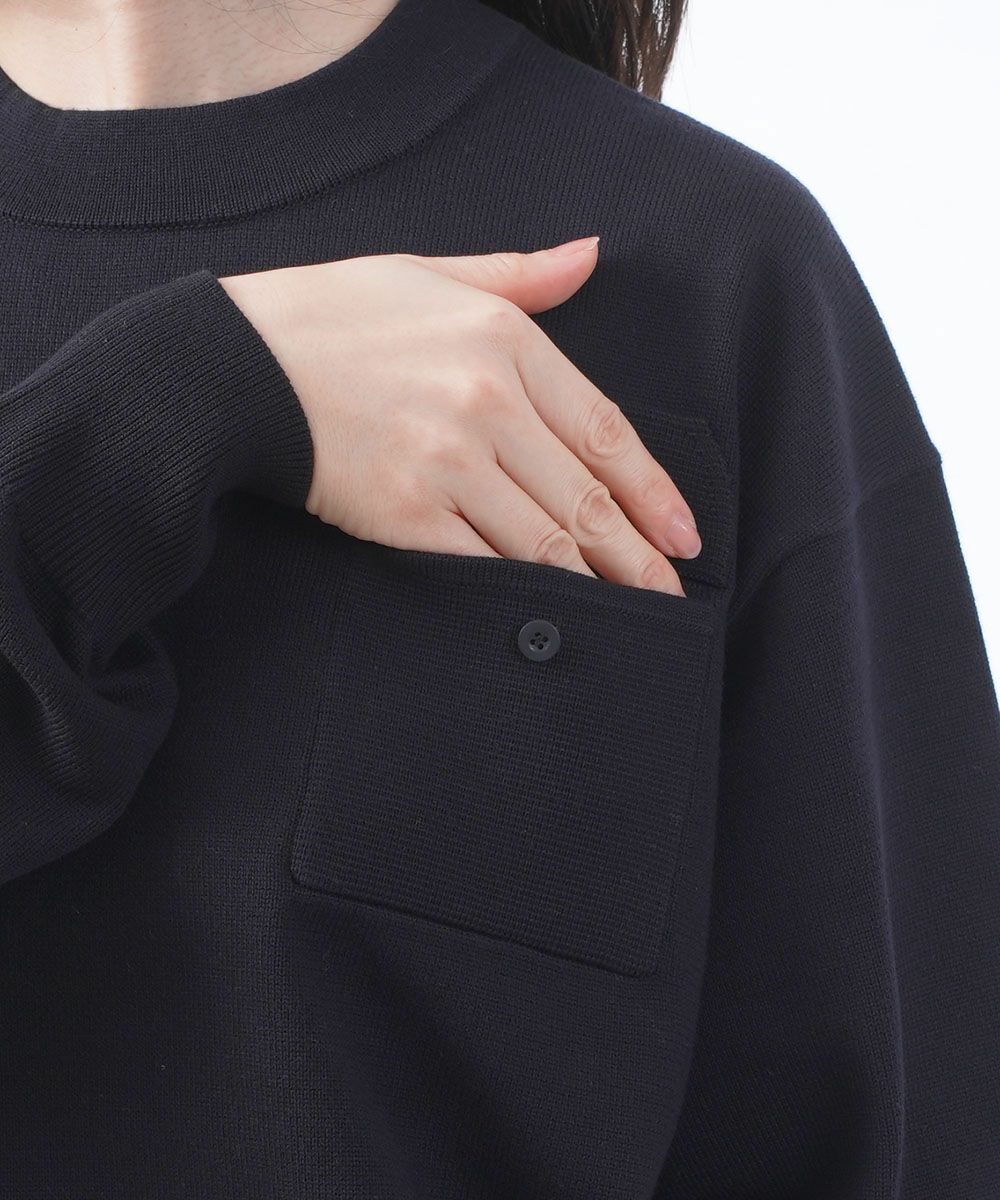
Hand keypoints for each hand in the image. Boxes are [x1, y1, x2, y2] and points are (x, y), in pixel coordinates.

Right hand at [219, 238, 700, 595]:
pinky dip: (526, 594)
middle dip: (640, 556)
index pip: (606, 431)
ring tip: (635, 616)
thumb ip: (522, 275)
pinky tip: (555, 615)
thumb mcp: (433, 272)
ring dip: (598, 584)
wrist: (235, 363)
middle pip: (586, 498)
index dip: (655, 490)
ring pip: (545, 541)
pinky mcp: (404, 515)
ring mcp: (447, 463)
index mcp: (506, 343)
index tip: (685, 533)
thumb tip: (593, 255)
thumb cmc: (334, 313)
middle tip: (676, 596)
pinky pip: (483, 564)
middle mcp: (487, 405)